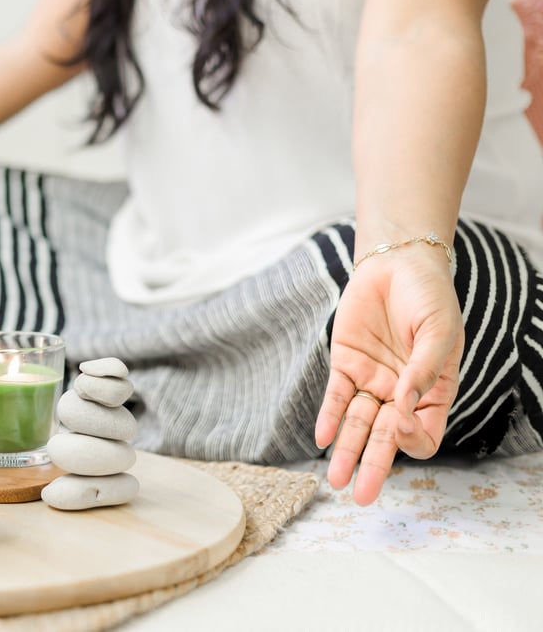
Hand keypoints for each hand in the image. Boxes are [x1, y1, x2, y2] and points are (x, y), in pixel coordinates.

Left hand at [314, 246, 462, 504]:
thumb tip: (404, 409)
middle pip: (385, 439)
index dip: (413, 438)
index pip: (423, 433)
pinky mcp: (346, 364)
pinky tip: (322, 438)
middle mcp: (400, 394)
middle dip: (373, 466)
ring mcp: (372, 381)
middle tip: (360, 496)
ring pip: (356, 424)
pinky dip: (328, 417)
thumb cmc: (429, 298)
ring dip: (346, 451)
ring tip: (335, 480)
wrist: (398, 265)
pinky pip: (336, 397)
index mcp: (432, 392)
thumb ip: (422, 371)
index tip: (402, 425)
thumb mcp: (439, 332)